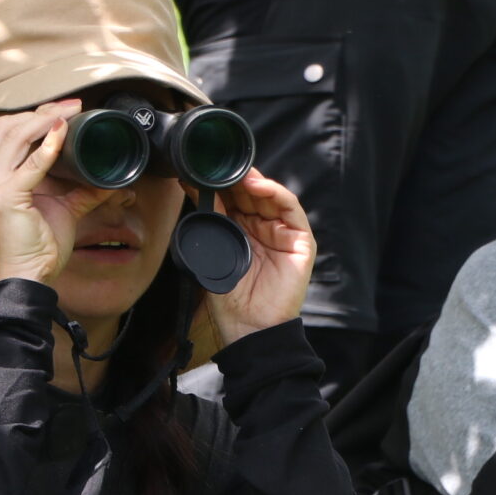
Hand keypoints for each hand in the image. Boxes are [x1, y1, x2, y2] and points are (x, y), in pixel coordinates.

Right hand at [0, 99, 84, 285]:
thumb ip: (80, 190)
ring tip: (71, 112)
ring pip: (14, 136)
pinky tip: (62, 133)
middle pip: (6, 126)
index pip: (4, 131)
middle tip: (72, 105)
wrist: (27, 278)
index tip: (64, 108)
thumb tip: (106, 178)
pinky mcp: (4, 198)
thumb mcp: (61, 210)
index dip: (33, 114)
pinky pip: (29, 165)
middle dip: (41, 110)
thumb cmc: (37, 248)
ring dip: (45, 119)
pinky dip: (48, 147)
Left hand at [203, 169, 313, 346]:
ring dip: (255, 181)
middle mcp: (264, 230)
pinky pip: (291, 210)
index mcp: (243, 232)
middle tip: (218, 166)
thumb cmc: (231, 299)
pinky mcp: (301, 242)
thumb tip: (194, 187)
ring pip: (271, 197)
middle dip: (236, 178)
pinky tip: (259, 186)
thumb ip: (212, 218)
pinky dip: (276, 193)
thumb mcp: (216, 249)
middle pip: (253, 194)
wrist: (249, 328)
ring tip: (236, 173)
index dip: (223, 183)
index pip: (235, 198)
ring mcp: (283, 235)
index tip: (203, 169)